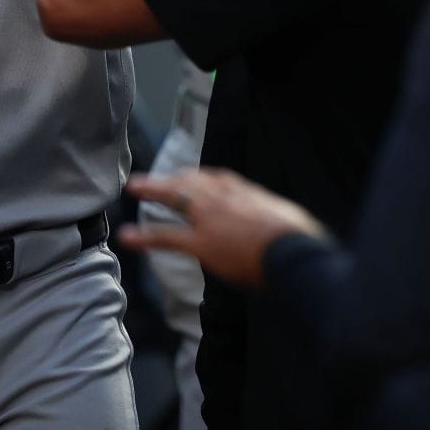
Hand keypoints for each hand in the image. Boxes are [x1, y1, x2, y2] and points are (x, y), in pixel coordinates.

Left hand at [119, 168, 326, 286]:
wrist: (295, 253)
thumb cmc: (302, 242)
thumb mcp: (292, 222)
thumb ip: (278, 222)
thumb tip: (284, 230)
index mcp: (249, 194)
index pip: (220, 179)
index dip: (202, 177)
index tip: (192, 175)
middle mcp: (226, 199)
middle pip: (193, 181)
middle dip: (172, 177)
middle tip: (155, 176)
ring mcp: (211, 219)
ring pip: (175, 198)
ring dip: (152, 190)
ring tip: (134, 187)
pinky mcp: (202, 242)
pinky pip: (167, 237)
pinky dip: (144, 237)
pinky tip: (127, 238)